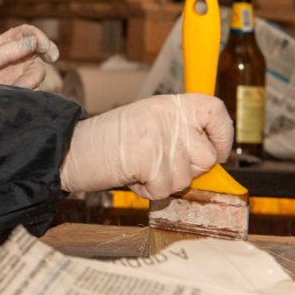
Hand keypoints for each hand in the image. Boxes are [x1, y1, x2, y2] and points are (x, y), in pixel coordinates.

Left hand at [0, 25, 59, 88]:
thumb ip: (7, 51)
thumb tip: (33, 42)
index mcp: (0, 46)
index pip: (24, 33)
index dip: (37, 35)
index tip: (43, 45)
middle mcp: (12, 59)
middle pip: (37, 51)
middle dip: (46, 52)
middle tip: (51, 57)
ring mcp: (17, 76)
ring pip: (37, 71)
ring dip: (32, 78)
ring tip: (17, 88)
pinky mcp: (20, 93)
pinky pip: (34, 89)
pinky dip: (29, 90)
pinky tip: (16, 95)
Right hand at [58, 94, 232, 199]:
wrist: (71, 147)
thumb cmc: (108, 139)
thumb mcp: (150, 122)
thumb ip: (179, 131)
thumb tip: (212, 156)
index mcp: (171, 104)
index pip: (216, 111)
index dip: (223, 135)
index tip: (218, 151)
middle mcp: (169, 116)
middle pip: (206, 157)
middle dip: (186, 171)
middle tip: (157, 164)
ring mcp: (161, 137)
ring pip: (185, 179)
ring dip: (162, 182)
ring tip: (138, 167)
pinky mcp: (150, 160)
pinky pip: (164, 190)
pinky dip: (147, 191)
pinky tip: (130, 175)